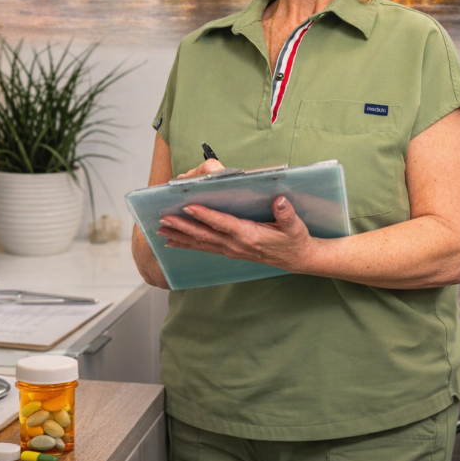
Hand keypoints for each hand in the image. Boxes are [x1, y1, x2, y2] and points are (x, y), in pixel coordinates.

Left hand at [156, 195, 317, 274]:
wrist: (298, 260)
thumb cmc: (295, 240)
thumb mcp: (295, 226)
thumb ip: (287, 214)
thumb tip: (280, 200)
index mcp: (249, 235)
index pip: (222, 223)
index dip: (205, 215)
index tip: (188, 206)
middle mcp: (236, 245)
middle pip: (204, 235)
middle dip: (182, 227)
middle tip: (163, 219)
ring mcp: (231, 250)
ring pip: (201, 243)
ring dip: (180, 236)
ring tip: (160, 230)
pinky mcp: (230, 252)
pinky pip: (205, 248)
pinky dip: (187, 245)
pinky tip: (173, 242)